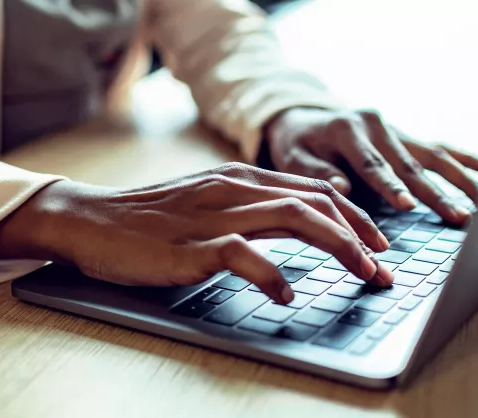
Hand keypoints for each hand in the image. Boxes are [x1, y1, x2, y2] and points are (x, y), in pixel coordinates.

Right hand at [0, 163, 394, 303]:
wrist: (90, 219)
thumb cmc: (148, 219)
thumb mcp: (207, 202)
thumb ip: (249, 209)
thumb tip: (298, 225)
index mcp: (240, 177)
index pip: (315, 188)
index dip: (356, 217)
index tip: (380, 245)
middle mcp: (234, 188)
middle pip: (317, 200)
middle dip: (362, 234)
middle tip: (387, 268)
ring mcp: (213, 214)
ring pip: (293, 219)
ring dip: (338, 248)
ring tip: (363, 275)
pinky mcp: (191, 245)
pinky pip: (244, 255)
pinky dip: (273, 273)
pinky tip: (288, 294)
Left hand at [264, 107, 477, 223]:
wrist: (305, 120)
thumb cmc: (298, 145)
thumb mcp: (292, 158)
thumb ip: (316, 171)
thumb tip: (343, 187)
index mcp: (348, 129)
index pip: (372, 163)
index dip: (391, 186)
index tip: (408, 205)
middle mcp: (378, 125)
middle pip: (410, 164)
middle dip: (435, 193)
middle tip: (458, 216)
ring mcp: (397, 129)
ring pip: (434, 155)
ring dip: (460, 181)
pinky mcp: (409, 137)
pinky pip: (442, 148)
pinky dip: (467, 160)